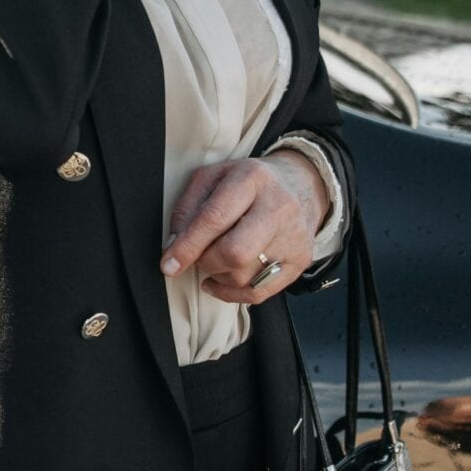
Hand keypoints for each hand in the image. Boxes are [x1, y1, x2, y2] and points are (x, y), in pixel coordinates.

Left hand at [157, 153, 325, 304]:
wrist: (301, 185)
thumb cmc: (249, 183)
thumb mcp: (213, 177)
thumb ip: (189, 207)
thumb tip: (174, 244)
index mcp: (252, 179)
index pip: (215, 218)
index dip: (188, 246)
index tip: (168, 264)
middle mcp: (279, 207)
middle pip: (235, 252)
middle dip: (206, 261)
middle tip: (198, 256)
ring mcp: (293, 236)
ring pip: (245, 275)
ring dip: (219, 274)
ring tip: (216, 259)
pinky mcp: (301, 260)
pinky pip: (260, 292)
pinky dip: (232, 294)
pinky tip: (220, 281)